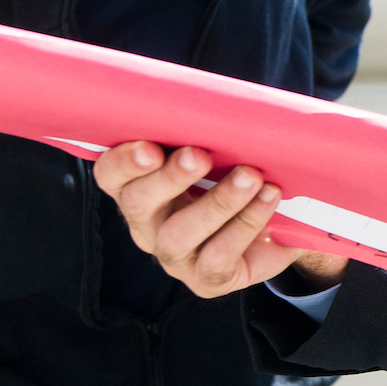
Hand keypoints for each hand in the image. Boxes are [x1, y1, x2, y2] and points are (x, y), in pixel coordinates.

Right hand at [94, 142, 348, 298]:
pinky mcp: (207, 279)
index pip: (109, 175)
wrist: (276, 225)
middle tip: (199, 155)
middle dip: (169, 178)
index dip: (123, 162)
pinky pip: (218, 256)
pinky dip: (246, 224)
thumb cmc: (236, 176)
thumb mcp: (220, 153)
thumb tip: (226, 106)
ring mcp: (174, 256)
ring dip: (217, 202)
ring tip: (250, 176)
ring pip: (178, 234)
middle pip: (137, 203)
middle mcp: (146, 224)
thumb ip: (209, 133)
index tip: (151, 147)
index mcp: (137, 187)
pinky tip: (269, 198)